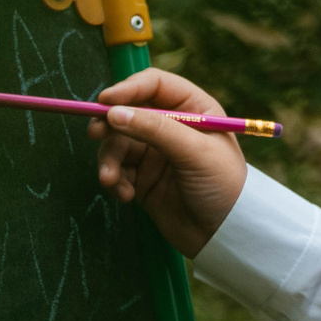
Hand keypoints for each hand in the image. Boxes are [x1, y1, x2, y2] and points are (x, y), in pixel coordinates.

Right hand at [90, 68, 247, 257]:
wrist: (225, 236)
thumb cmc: (222, 186)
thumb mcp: (194, 152)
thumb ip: (155, 129)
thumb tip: (114, 112)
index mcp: (194, 108)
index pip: (154, 85)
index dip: (127, 89)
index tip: (104, 102)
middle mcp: (172, 125)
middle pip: (128, 111)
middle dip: (109, 124)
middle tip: (95, 135)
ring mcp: (156, 152)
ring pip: (117, 142)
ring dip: (109, 159)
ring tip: (111, 180)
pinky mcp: (143, 178)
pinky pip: (117, 169)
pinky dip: (115, 180)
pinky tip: (126, 196)